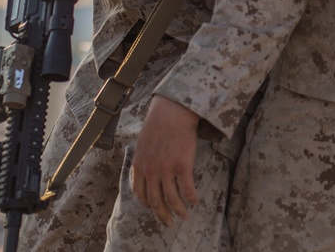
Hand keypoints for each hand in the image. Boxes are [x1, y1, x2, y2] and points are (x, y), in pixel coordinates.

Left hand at [131, 96, 200, 225]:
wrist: (173, 111)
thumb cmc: (159, 123)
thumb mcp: (142, 142)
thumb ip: (142, 159)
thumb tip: (143, 169)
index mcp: (139, 165)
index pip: (140, 193)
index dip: (147, 204)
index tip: (154, 209)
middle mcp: (151, 171)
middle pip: (155, 201)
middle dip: (162, 215)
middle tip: (169, 222)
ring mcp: (167, 169)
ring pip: (171, 199)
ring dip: (179, 211)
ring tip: (185, 216)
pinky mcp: (183, 166)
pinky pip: (187, 189)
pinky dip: (191, 198)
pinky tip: (195, 201)